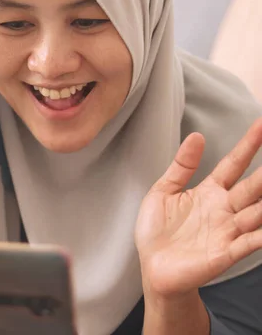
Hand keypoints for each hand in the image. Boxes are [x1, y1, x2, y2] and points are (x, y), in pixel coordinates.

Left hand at [135, 118, 261, 297]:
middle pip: (252, 185)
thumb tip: (196, 135)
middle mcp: (224, 209)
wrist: (153, 268)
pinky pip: (251, 241)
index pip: (233, 164)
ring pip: (258, 211)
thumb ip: (181, 166)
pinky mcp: (226, 252)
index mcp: (209, 192)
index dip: (249, 145)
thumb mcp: (162, 192)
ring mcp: (228, 230)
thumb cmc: (157, 231)